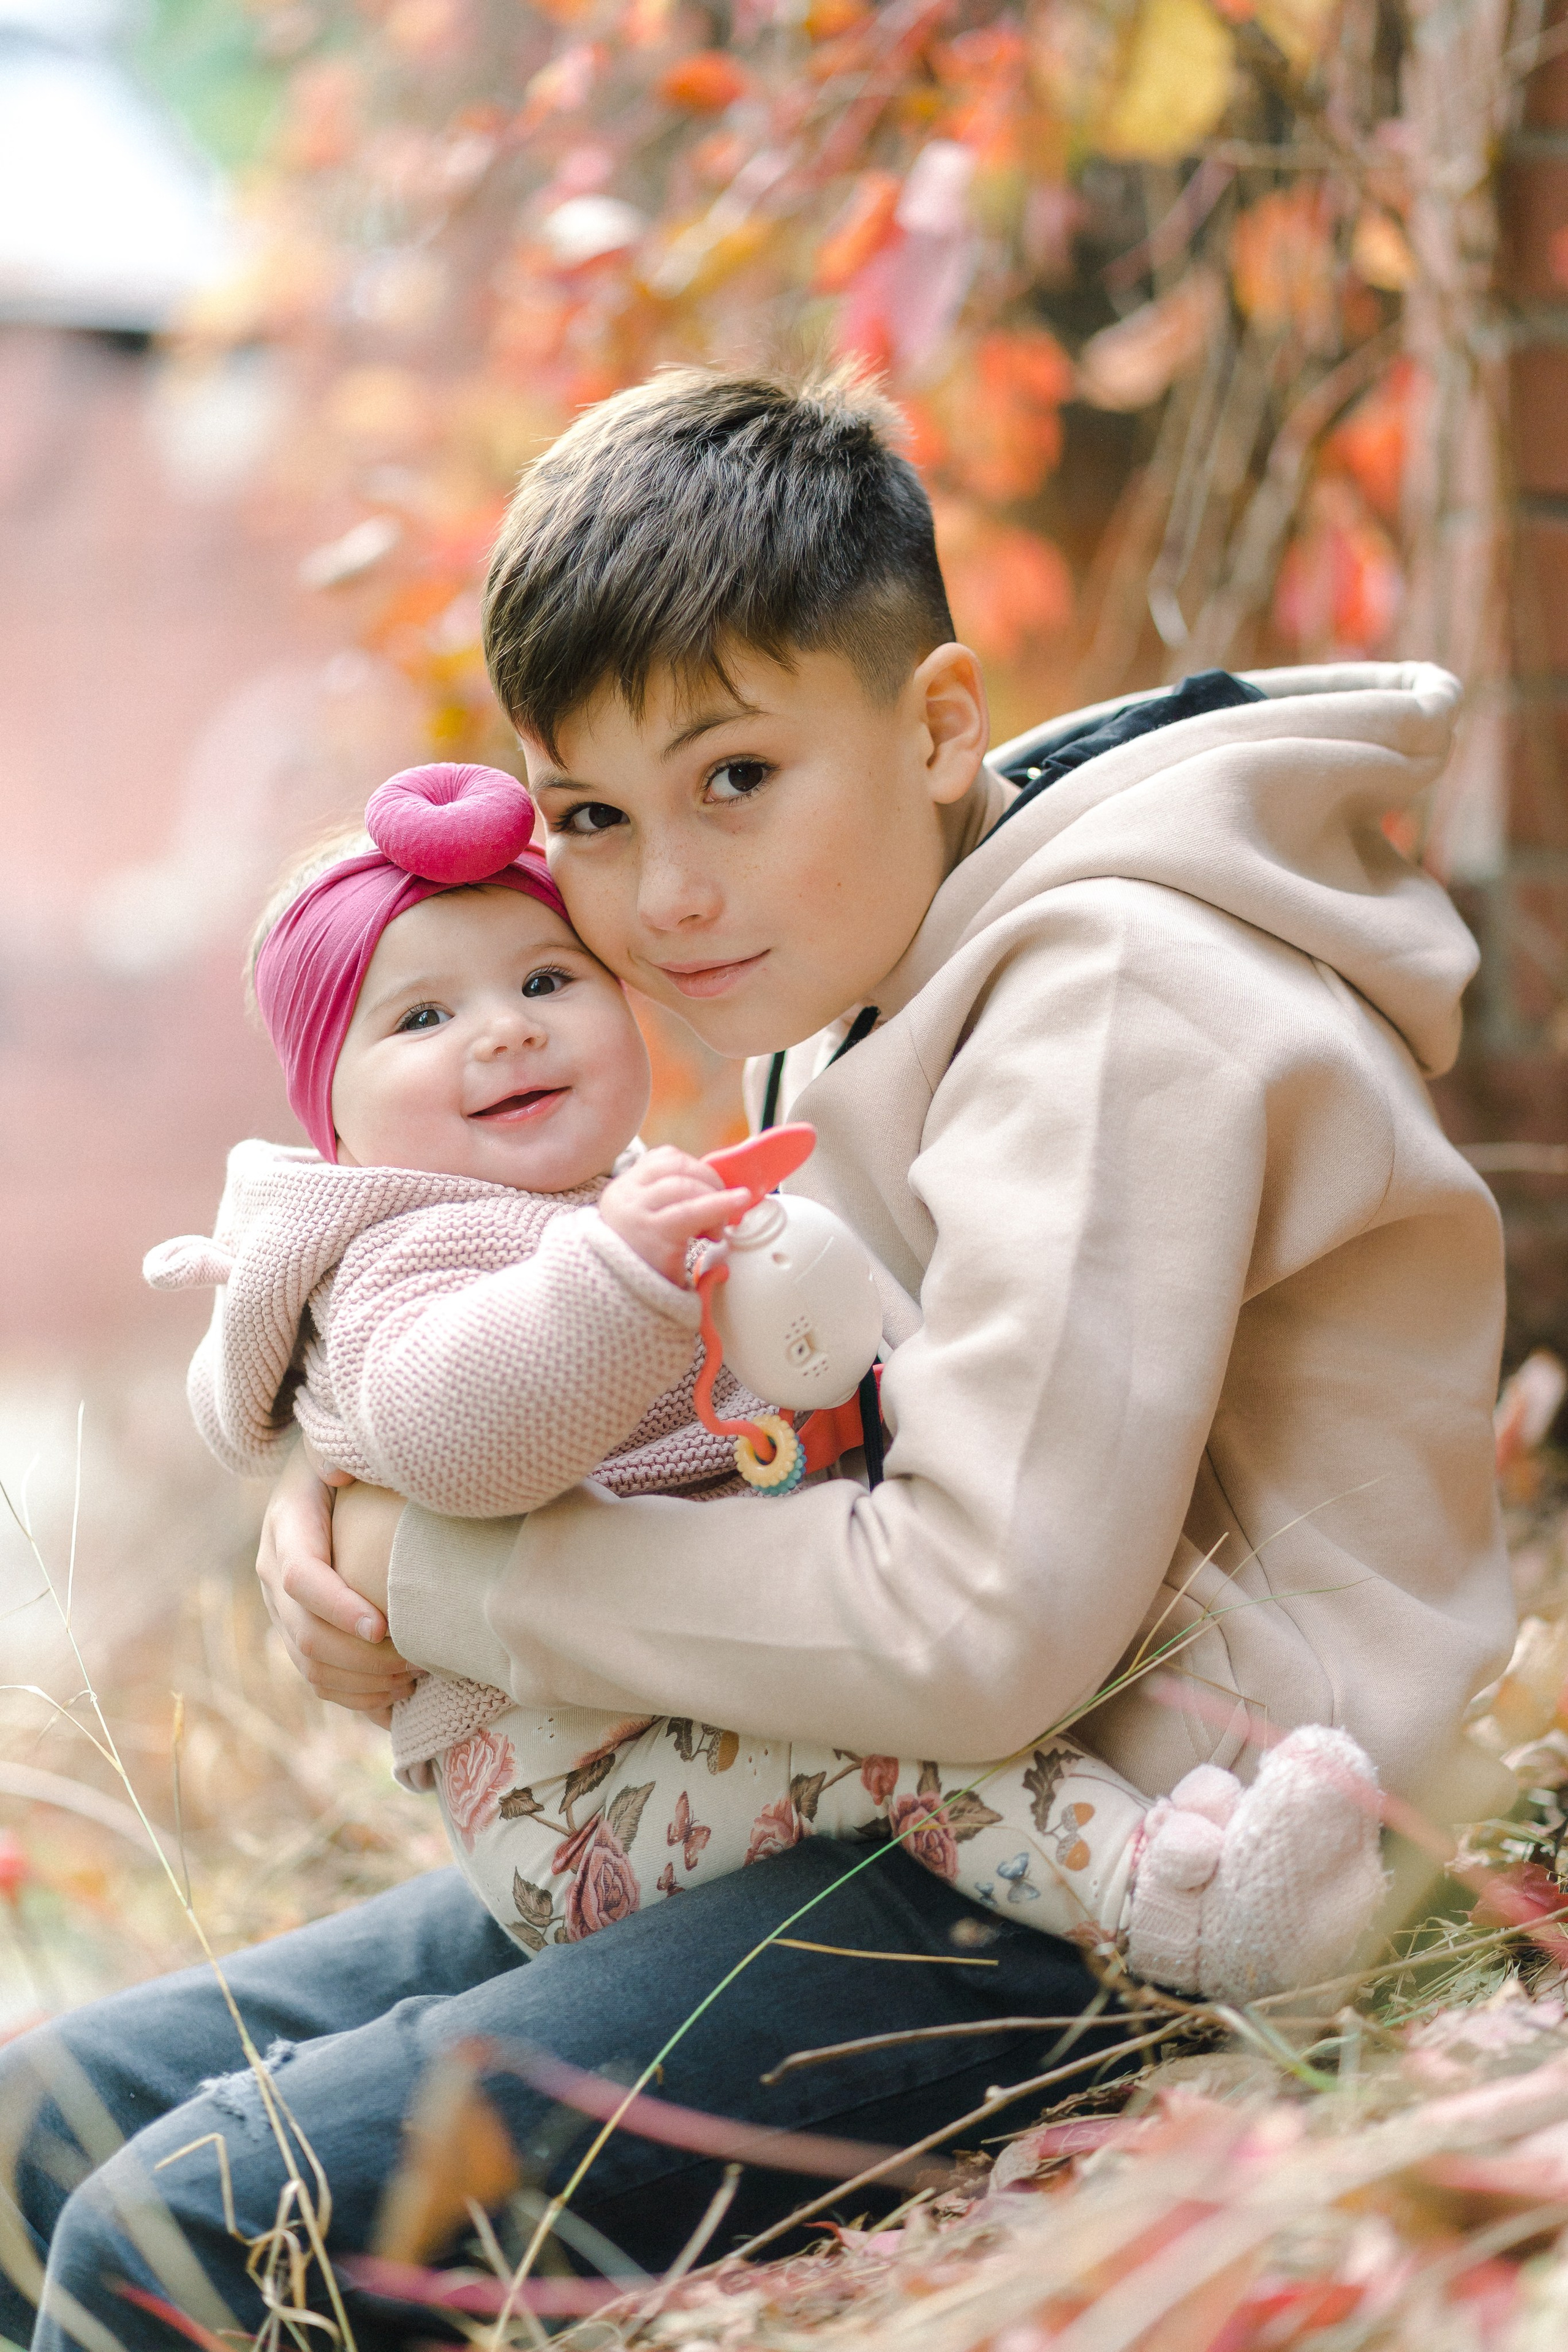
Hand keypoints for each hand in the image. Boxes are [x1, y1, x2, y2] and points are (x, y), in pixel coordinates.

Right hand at [256, 1446, 415, 1721]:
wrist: (317, 1475)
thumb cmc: (342, 1459)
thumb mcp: (334, 1443)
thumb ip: (337, 1452)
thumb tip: (338, 1475)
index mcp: (285, 1529)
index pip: (301, 1579)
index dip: (338, 1607)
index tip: (383, 1627)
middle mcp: (274, 1576)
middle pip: (306, 1635)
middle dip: (361, 1658)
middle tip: (415, 1662)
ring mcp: (282, 1610)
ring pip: (310, 1667)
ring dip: (361, 1683)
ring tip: (412, 1681)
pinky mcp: (298, 1630)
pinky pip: (317, 1679)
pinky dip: (355, 1696)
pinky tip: (397, 1698)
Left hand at [598, 1147, 751, 1284]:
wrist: (605, 1264)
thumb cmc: (643, 1274)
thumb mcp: (674, 1287)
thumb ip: (703, 1281)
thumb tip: (723, 1271)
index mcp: (645, 1236)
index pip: (687, 1212)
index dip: (719, 1204)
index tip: (743, 1200)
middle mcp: (632, 1205)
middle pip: (682, 1183)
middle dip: (714, 1194)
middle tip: (722, 1219)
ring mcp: (628, 1185)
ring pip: (673, 1162)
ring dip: (701, 1175)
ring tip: (710, 1197)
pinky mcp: (629, 1174)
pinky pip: (662, 1156)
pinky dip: (685, 1165)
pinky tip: (694, 1184)